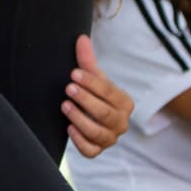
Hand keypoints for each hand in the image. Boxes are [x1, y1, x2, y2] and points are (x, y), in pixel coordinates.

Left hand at [63, 34, 134, 157]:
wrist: (90, 116)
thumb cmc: (94, 94)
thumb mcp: (92, 78)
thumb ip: (87, 61)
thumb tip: (81, 38)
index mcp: (125, 103)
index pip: (110, 92)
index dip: (92, 83)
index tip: (74, 73)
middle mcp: (121, 123)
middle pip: (105, 113)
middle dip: (86, 100)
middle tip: (68, 88)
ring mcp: (110, 139)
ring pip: (97, 133)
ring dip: (80, 119)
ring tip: (65, 106)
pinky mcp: (97, 151)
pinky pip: (91, 151)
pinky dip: (80, 141)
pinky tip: (69, 128)